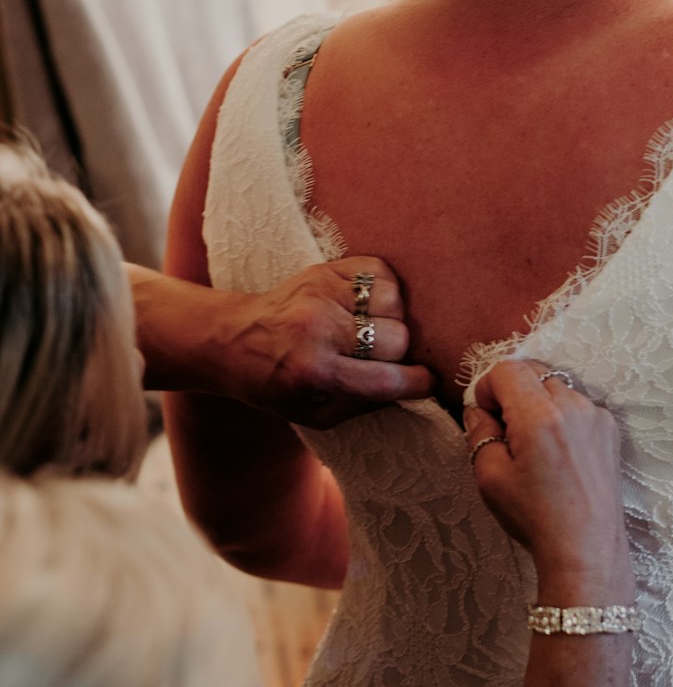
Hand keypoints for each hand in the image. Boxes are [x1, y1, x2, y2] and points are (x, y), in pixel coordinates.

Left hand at [219, 258, 433, 426]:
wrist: (233, 341)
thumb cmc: (277, 385)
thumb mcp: (316, 415)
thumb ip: (365, 405)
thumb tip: (412, 387)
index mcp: (317, 375)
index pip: (388, 380)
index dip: (417, 383)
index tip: (425, 382)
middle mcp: (320, 331)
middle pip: (398, 339)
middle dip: (399, 353)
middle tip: (382, 357)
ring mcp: (323, 295)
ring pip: (393, 302)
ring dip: (392, 318)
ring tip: (374, 328)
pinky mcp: (324, 271)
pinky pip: (380, 271)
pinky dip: (384, 288)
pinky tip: (369, 304)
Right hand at [466, 360, 633, 604]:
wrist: (586, 550)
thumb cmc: (535, 518)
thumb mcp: (490, 478)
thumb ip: (479, 433)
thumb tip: (478, 411)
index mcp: (540, 417)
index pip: (507, 369)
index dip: (488, 388)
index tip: (488, 416)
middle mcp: (573, 406)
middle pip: (533, 372)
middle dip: (513, 393)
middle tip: (508, 431)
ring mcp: (596, 415)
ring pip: (556, 387)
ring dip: (539, 403)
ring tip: (536, 447)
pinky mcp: (610, 428)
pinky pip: (578, 405)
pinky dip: (563, 416)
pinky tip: (560, 453)